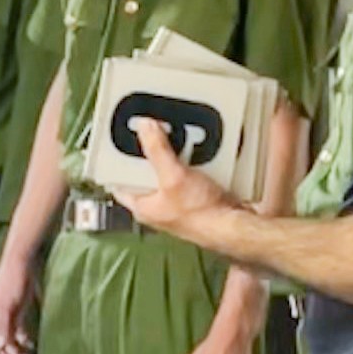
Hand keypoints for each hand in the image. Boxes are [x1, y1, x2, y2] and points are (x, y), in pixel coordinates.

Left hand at [119, 118, 241, 243]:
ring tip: (179, 141)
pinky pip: (193, 173)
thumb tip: (144, 128)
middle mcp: (159, 206)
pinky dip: (197, 162)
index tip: (118, 143)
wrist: (235, 225)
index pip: (119, 183)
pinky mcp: (200, 197)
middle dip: (152, 154)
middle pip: (148, 173)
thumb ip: (157, 151)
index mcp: (143, 207)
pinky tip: (201, 153)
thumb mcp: (173, 177)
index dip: (116, 164)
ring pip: (172, 171)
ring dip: (177, 156)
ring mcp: (180, 202)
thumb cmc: (202, 216)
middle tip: (154, 135)